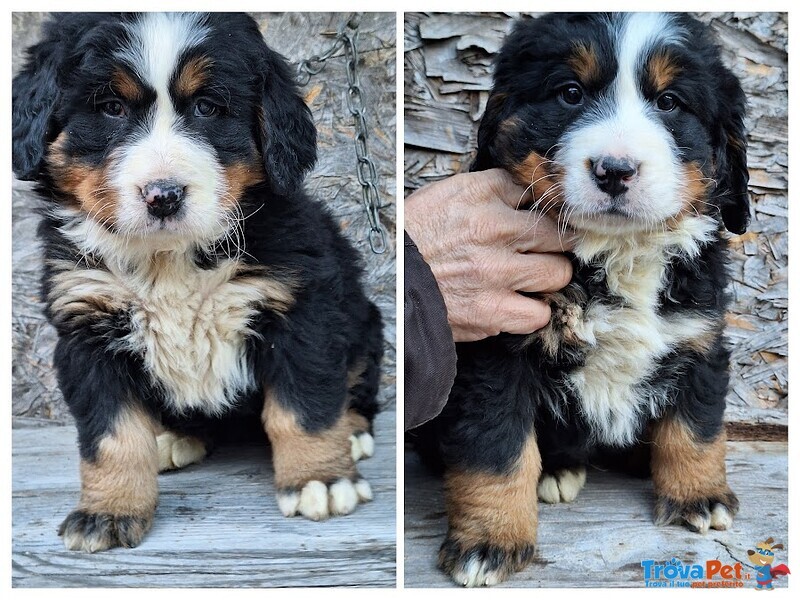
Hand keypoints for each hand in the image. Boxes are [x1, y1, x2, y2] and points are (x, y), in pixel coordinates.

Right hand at [405, 169, 572, 341]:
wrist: (384, 281)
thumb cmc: (411, 239)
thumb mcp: (441, 196)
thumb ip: (484, 191)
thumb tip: (522, 192)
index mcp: (479, 194)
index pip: (536, 192)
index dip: (540, 209)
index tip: (536, 219)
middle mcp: (493, 228)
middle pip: (558, 233)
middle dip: (554, 244)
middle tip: (542, 251)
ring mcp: (496, 271)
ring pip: (557, 273)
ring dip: (548, 278)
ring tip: (531, 280)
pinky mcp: (491, 310)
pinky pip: (538, 314)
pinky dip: (532, 312)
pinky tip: (518, 305)